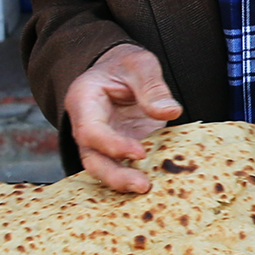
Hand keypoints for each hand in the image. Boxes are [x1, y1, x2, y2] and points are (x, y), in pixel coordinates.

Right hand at [64, 43, 181, 193]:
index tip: (140, 152)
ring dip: (123, 183)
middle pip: (91, 158)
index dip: (113, 145)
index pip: (90, 131)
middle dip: (114, 176)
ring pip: (102, 169)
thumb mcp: (140, 64)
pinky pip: (121, 169)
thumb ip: (152, 87)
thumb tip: (169, 111)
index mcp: (84, 101)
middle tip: (142, 186)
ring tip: (147, 190)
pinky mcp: (117, 151)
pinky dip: (134, 179)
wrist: (119, 71)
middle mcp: (86, 126)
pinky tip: (156, 186)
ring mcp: (101, 142)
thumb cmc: (125, 65)